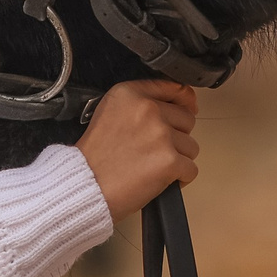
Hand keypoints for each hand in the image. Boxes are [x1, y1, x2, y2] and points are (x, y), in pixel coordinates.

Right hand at [76, 81, 200, 219]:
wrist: (85, 187)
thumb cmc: (94, 158)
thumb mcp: (109, 113)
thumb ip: (140, 104)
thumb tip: (183, 104)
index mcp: (130, 94)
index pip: (174, 89)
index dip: (184, 103)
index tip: (186, 110)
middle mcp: (148, 109)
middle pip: (187, 119)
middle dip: (177, 136)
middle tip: (154, 150)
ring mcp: (160, 134)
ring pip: (191, 146)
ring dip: (178, 159)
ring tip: (153, 166)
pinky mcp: (169, 160)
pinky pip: (191, 169)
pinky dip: (180, 179)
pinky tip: (160, 181)